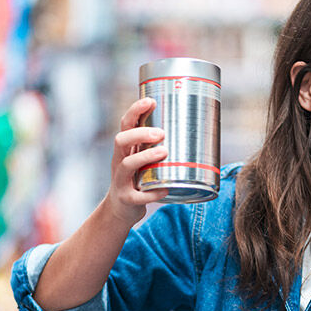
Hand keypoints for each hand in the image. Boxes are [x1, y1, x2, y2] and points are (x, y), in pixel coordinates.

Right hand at [104, 98, 168, 225]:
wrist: (120, 210)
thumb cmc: (137, 179)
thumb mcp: (143, 159)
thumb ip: (157, 146)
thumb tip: (191, 128)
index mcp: (125, 149)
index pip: (125, 125)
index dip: (135, 111)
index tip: (151, 101)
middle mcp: (119, 161)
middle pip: (120, 140)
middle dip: (139, 134)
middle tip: (160, 133)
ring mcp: (120, 181)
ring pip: (126, 165)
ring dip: (145, 157)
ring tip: (164, 152)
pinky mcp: (126, 199)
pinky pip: (137, 196)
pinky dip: (151, 193)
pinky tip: (165, 189)